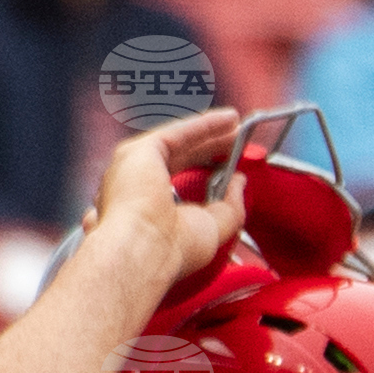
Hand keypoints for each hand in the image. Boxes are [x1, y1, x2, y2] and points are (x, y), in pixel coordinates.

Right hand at [81, 111, 246, 302]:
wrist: (145, 250)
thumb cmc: (170, 252)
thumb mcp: (213, 228)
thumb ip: (230, 205)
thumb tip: (240, 181)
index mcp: (145, 210)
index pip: (179, 182)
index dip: (206, 172)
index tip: (230, 166)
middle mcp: (134, 186)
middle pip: (179, 158)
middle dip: (210, 147)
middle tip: (235, 142)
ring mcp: (133, 167)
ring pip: (178, 141)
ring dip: (209, 131)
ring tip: (235, 125)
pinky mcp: (139, 151)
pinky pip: (178, 132)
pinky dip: (204, 125)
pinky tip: (227, 120)